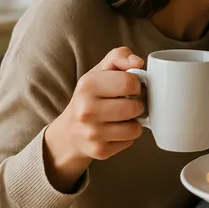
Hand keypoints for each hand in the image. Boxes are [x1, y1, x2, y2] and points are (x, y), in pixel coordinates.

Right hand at [43, 47, 145, 191]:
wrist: (70, 130)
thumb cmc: (92, 95)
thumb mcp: (101, 69)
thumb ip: (120, 56)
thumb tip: (137, 62)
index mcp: (87, 85)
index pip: (129, 82)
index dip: (136, 84)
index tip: (130, 87)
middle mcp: (86, 110)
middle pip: (134, 107)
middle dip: (137, 104)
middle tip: (128, 103)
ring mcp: (91, 133)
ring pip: (135, 128)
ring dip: (134, 122)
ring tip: (122, 117)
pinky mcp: (99, 151)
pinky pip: (130, 142)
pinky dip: (128, 136)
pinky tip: (116, 130)